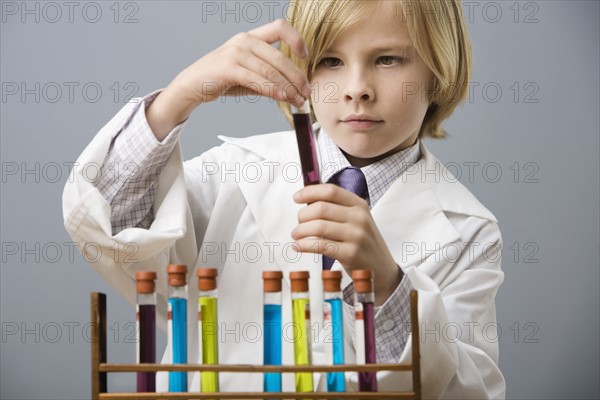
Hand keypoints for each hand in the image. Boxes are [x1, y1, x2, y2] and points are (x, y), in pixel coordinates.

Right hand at [148, 19, 310, 139]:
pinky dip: (272, 89)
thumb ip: (271, 78)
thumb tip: (295, 91)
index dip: (296, 39)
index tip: (305, 57)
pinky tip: (282, 97)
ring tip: (297, 100)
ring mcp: (235, 52)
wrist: (194, 85)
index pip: (280, 27)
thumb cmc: (223, 79)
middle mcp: (244, 40)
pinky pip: (256, 79)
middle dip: (297, 77)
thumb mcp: (250, 75)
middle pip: (280, 56)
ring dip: (287, 87)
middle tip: (306, 92)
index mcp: (252, 37)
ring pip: (270, 70)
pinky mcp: (228, 67)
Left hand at [292, 184, 402, 304]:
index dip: (310, 192)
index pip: (331, 191)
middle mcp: (359, 218)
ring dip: (300, 231)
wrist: (382, 268)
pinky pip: (320, 245)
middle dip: (302, 215)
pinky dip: (304, 245)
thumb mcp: (357, 219)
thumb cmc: (363, 242)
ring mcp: (356, 236)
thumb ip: (336, 208)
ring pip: (318, 226)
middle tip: (298, 223)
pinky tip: (298, 246)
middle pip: (321, 208)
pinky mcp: (350, 253)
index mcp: (359, 205)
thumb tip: (306, 199)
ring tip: (296, 235)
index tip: (296, 198)